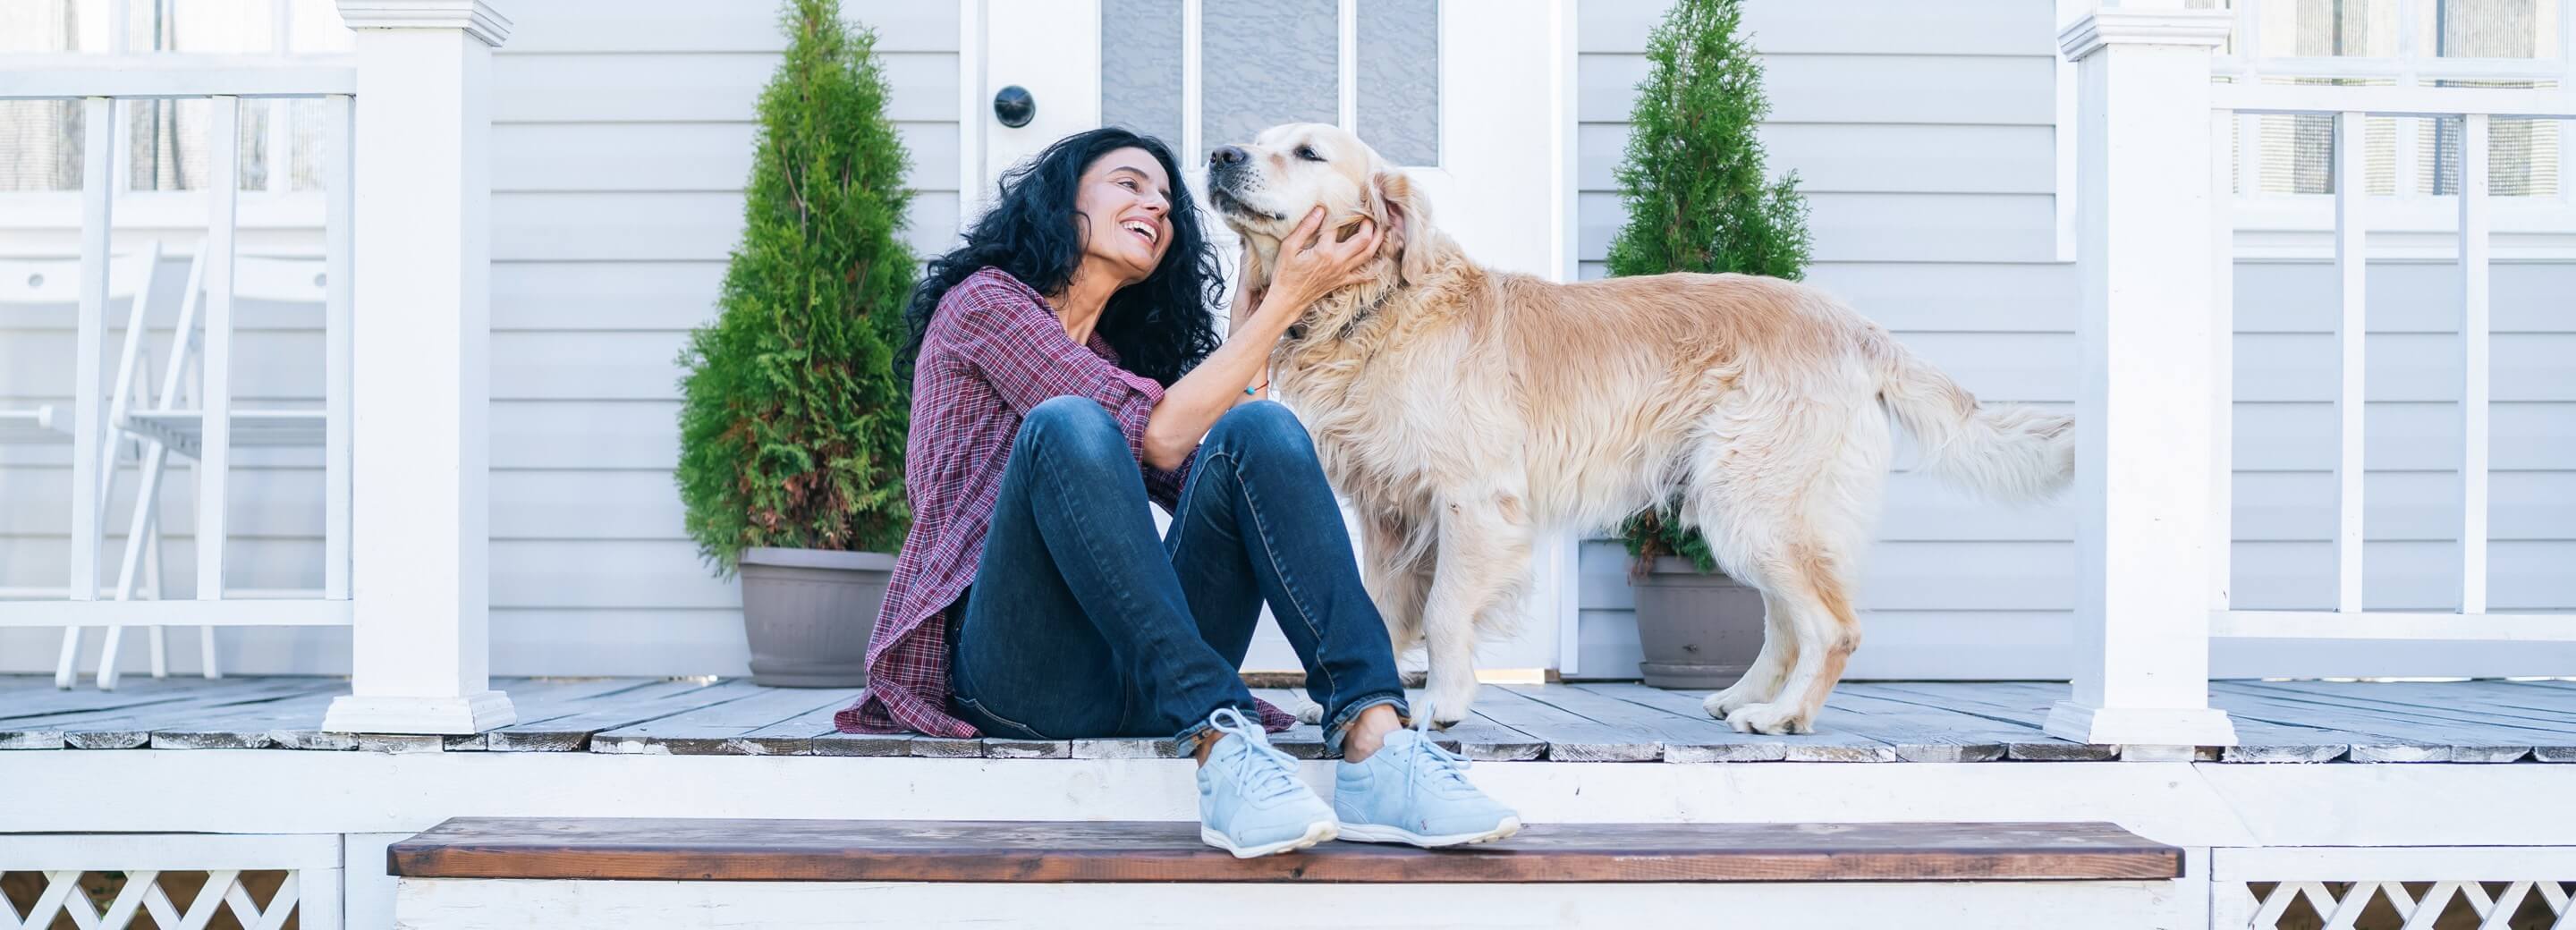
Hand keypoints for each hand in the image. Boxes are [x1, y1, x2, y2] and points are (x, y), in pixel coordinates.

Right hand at [1263, 207, 1382, 312]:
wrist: (1288, 299)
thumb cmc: (1285, 273)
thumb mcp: (1289, 247)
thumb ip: (1305, 227)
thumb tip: (1320, 210)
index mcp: (1324, 251)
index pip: (1338, 226)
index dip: (1341, 213)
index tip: (1342, 204)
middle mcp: (1338, 261)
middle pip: (1363, 240)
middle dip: (1368, 225)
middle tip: (1367, 215)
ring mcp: (1343, 272)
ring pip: (1368, 255)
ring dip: (1377, 241)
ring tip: (1380, 229)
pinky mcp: (1343, 281)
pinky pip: (1364, 276)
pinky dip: (1374, 268)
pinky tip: (1380, 260)